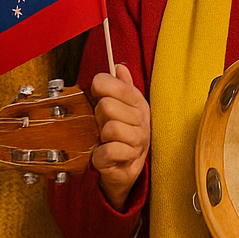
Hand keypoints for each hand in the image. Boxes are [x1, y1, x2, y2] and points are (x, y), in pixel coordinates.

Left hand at [91, 65, 149, 208]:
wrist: (125, 170)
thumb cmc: (121, 136)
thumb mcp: (122, 108)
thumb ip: (122, 86)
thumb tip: (118, 67)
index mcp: (138, 103)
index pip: (118, 86)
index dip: (102, 86)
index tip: (97, 92)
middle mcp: (141, 121)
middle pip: (108, 106)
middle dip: (99, 116)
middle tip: (102, 124)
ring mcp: (138, 142)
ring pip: (110, 128)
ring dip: (101, 136)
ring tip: (105, 140)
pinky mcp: (129, 161)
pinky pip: (108, 151)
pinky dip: (99, 155)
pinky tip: (104, 155)